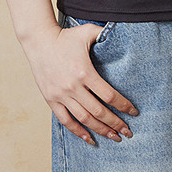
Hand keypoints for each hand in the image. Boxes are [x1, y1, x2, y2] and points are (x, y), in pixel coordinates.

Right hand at [25, 23, 137, 144]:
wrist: (38, 41)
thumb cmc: (65, 36)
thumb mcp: (87, 32)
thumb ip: (105, 34)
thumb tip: (122, 34)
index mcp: (84, 72)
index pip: (109, 95)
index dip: (123, 106)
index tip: (134, 112)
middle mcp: (73, 87)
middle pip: (99, 112)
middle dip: (116, 123)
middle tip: (128, 132)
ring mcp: (61, 95)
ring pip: (84, 119)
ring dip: (100, 130)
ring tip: (114, 137)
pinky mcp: (51, 99)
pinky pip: (65, 120)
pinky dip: (78, 131)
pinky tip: (89, 139)